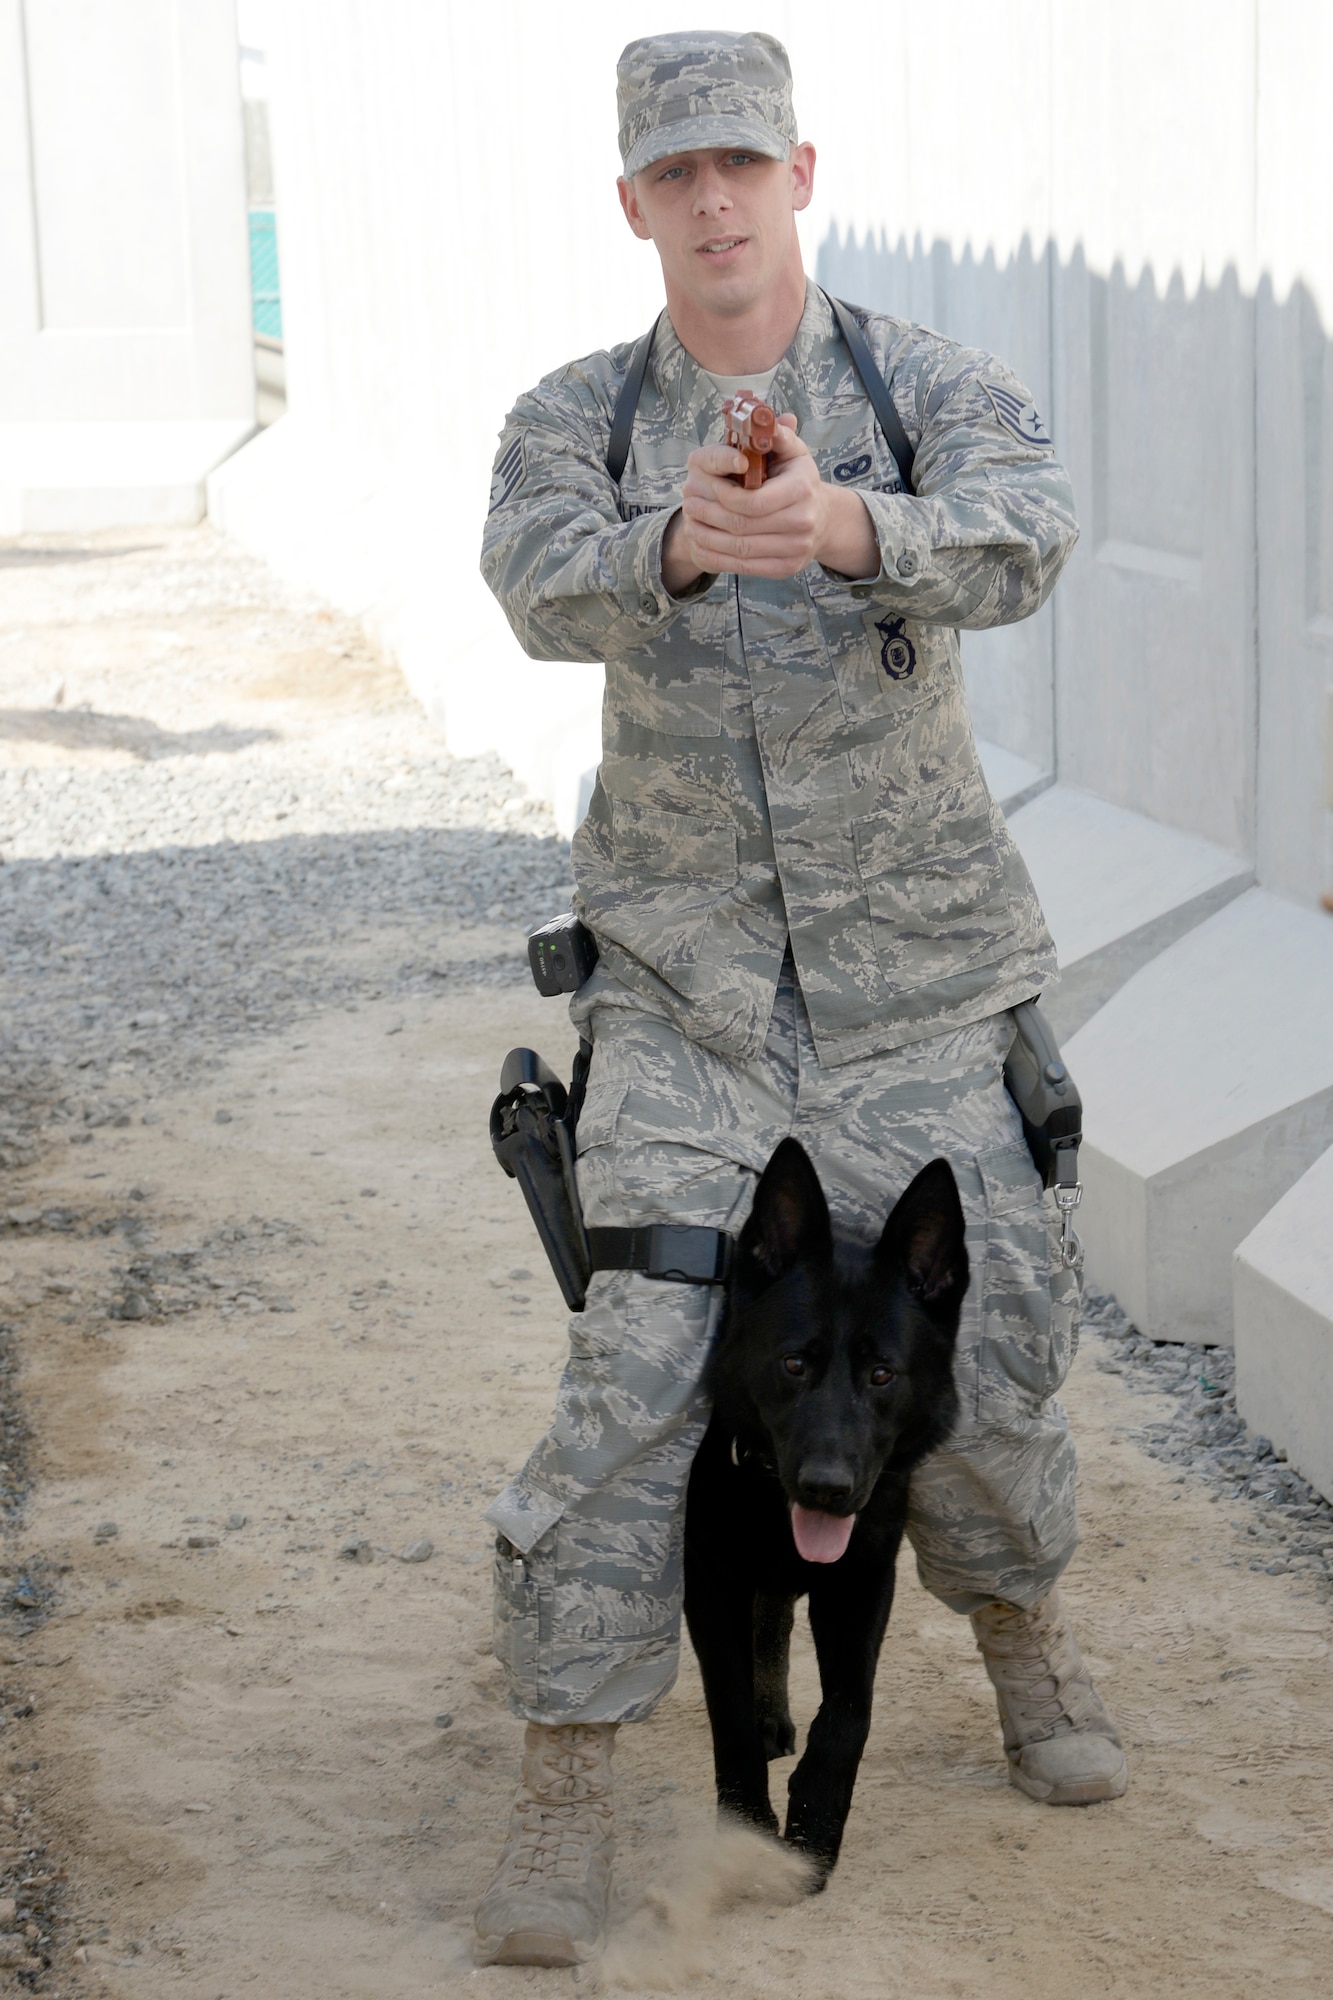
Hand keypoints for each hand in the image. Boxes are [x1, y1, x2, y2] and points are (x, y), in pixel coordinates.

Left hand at [661, 416, 880, 591]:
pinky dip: (718, 557)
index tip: (704, 486)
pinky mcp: (786, 569)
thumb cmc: (798, 479)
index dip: (722, 496)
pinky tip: (703, 544)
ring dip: (708, 537)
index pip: (752, 501)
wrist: (824, 519)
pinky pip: (745, 567)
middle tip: (687, 504)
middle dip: (709, 515)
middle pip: (742, 526)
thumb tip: (764, 418)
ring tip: (690, 523)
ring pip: (739, 549)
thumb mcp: (792, 451)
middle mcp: (803, 522)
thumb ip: (776, 435)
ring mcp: (796, 549)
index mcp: (802, 489)